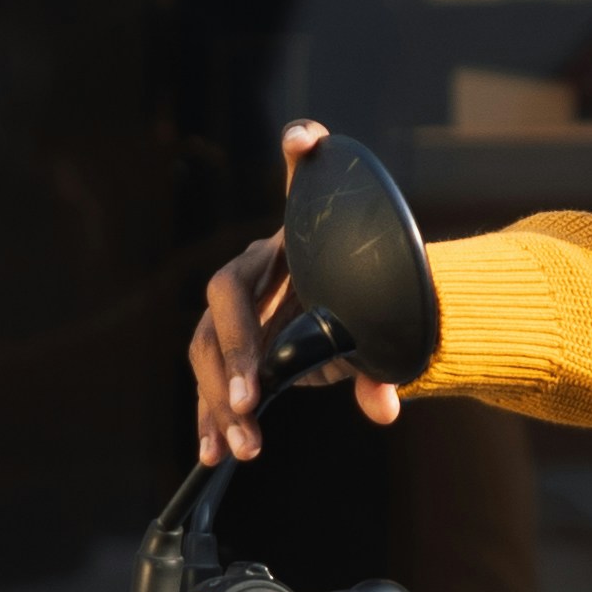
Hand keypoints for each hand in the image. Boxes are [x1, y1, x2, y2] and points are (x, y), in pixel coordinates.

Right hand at [191, 120, 408, 466]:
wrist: (349, 337)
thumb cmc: (360, 322)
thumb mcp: (375, 341)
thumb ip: (381, 368)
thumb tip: (384, 408)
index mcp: (294, 245)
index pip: (295, 190)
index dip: (300, 158)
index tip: (307, 138)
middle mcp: (255, 270)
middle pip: (225, 296)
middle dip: (237, 348)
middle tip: (254, 397)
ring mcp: (233, 313)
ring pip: (207, 346)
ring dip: (219, 396)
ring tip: (242, 442)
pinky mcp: (227, 354)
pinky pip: (209, 382)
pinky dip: (211, 419)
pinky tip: (213, 453)